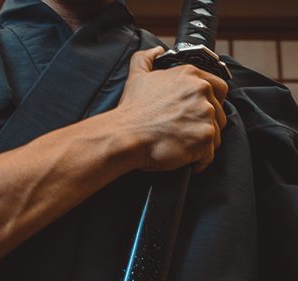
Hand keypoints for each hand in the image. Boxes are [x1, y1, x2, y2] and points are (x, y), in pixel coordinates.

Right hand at [118, 46, 228, 173]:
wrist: (127, 135)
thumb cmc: (132, 110)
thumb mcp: (137, 76)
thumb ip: (147, 58)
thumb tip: (157, 51)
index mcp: (191, 76)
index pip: (220, 88)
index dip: (212, 104)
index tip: (198, 115)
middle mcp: (203, 93)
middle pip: (219, 114)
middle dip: (204, 126)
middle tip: (185, 134)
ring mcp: (206, 116)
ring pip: (215, 136)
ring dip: (201, 144)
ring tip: (182, 148)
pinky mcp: (205, 139)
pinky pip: (209, 155)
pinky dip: (199, 162)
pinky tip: (185, 162)